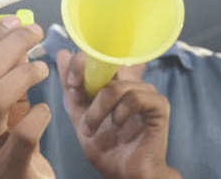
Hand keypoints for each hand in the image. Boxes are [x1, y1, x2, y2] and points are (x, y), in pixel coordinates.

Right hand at [0, 17, 53, 178]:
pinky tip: (44, 110)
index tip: (15, 21)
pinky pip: (24, 133)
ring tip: (41, 69)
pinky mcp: (9, 167)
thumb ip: (3, 69)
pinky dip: (38, 115)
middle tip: (35, 33)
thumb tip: (17, 34)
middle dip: (12, 44)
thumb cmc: (7, 136)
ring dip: (23, 74)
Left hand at [57, 50, 181, 178]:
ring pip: (115, 86)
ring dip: (97, 109)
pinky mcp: (158, 106)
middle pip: (107, 62)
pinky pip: (135, 97)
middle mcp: (130, 82)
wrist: (123, 174)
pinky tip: (117, 124)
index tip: (70, 82)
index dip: (80, 62)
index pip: (97, 56)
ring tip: (90, 128)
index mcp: (112, 81)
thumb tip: (61, 53)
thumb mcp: (79, 114)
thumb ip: (71, 87)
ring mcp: (146, 92)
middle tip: (74, 90)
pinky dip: (120, 112)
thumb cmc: (105, 146)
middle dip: (85, 76)